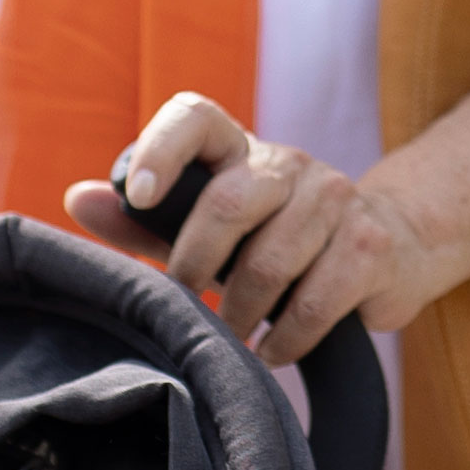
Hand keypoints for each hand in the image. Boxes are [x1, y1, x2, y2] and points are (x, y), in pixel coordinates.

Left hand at [68, 93, 442, 360]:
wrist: (391, 243)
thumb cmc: (277, 238)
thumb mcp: (211, 225)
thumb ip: (148, 220)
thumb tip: (78, 200)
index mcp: (239, 148)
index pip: (196, 118)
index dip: (162, 149)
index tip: (138, 196)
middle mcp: (288, 163)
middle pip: (228, 203)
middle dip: (195, 268)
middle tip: (184, 310)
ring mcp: (335, 198)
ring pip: (270, 264)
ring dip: (241, 317)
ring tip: (232, 342)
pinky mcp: (370, 244)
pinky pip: (316, 302)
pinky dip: (286, 339)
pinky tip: (273, 352)